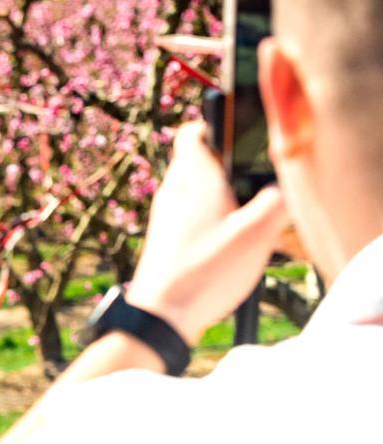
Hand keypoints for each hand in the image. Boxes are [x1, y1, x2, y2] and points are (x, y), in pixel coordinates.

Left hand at [127, 121, 289, 346]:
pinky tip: (226, 249)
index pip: (194, 131)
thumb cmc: (204, 271)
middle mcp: (173, 191)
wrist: (159, 318)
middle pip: (200, 163)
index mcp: (193, 176)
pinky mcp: (164, 241)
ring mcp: (165, 217)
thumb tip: (283, 189)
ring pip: (196, 194)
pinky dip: (209, 226)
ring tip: (244, 224)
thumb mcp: (256, 234)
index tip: (240, 137)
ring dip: (220, 202)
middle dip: (228, 170)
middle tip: (253, 189)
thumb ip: (276, 202)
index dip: (216, 126)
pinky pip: (190, 220)